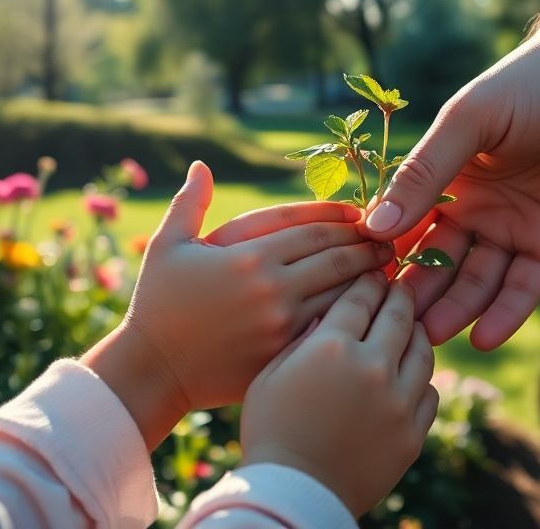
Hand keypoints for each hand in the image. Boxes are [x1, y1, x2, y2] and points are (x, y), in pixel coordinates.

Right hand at [83, 161, 392, 449]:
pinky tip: (368, 313)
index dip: (342, 218)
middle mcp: (272, 289)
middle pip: (335, 258)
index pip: (312, 228)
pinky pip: (332, 331)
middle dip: (366, 246)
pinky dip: (352, 317)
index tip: (363, 215)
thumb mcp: (166, 246)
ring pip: (342, 295)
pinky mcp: (287, 358)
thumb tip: (201, 166)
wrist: (152, 372)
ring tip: (386, 271)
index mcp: (248, 256)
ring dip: (368, 280)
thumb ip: (189, 203)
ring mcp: (283, 326)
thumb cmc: (157, 305)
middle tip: (387, 240)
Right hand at [241, 272, 437, 516]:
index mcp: (332, 348)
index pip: (360, 298)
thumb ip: (302, 340)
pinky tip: (413, 373)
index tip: (372, 273)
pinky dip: (422, 378)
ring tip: (412, 325)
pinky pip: (428, 393)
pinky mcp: (412, 433)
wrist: (293, 493)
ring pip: (422, 351)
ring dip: (418, 332)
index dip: (368, 282)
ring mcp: (398, 402)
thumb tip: (327, 315)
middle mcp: (372, 367)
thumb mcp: (269, 377)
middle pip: (397, 316)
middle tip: (401, 285)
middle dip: (399, 294)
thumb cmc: (269, 432)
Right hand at [364, 24, 539, 349]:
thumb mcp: (472, 122)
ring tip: (433, 339)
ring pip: (478, 281)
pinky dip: (507, 312)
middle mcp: (474, 208)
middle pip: (438, 263)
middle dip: (416, 295)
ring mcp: (514, 227)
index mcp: (444, 177)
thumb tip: (375, 226)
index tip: (355, 292)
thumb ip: (426, 172)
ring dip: (456, 310)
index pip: (404, 227)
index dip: (383, 258)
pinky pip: (525, 285)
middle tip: (390, 331)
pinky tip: (484, 339)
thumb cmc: (533, 81)